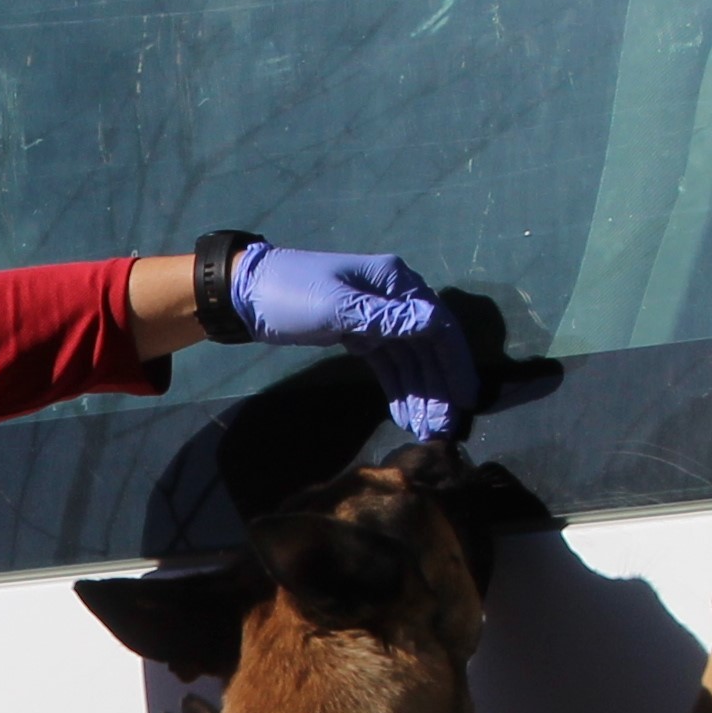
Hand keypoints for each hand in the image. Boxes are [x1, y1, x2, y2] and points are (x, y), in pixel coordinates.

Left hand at [232, 246, 478, 442]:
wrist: (247, 294)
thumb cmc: (290, 294)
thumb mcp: (337, 307)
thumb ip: (385, 318)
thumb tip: (434, 323)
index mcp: (394, 282)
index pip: (437, 325)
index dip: (454, 363)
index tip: (465, 400)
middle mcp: (393, 296)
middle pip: (428, 346)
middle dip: (438, 387)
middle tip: (444, 428)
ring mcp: (378, 316)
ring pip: (410, 359)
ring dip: (420, 393)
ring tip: (427, 430)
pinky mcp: (361, 334)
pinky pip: (389, 363)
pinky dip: (399, 387)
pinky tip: (405, 414)